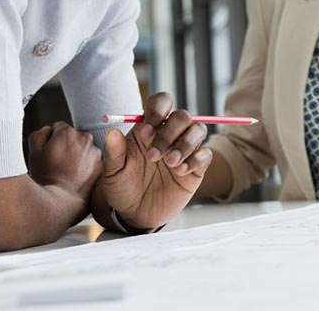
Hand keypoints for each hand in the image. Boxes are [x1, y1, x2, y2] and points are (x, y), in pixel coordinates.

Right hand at [28, 122, 102, 200]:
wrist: (60, 202)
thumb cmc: (46, 178)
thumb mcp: (33, 153)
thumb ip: (39, 135)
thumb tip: (47, 130)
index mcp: (67, 132)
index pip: (59, 128)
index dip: (52, 140)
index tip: (51, 151)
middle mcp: (84, 138)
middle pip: (73, 137)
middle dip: (66, 145)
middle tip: (58, 162)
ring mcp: (94, 151)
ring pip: (84, 148)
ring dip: (77, 154)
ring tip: (67, 170)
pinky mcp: (101, 164)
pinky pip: (92, 160)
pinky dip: (86, 164)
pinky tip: (77, 175)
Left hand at [102, 92, 212, 228]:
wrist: (135, 215)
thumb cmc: (123, 188)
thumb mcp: (113, 173)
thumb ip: (114, 152)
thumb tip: (112, 132)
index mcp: (150, 127)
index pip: (161, 102)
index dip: (157, 111)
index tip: (146, 132)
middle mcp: (170, 134)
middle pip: (182, 116)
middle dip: (170, 133)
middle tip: (154, 156)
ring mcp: (185, 149)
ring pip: (198, 130)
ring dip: (185, 144)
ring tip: (170, 163)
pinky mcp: (196, 167)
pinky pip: (206, 154)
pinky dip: (195, 160)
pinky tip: (180, 172)